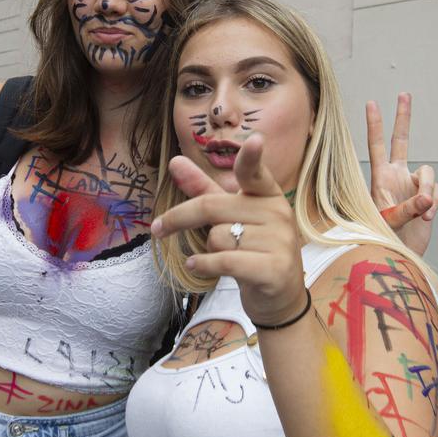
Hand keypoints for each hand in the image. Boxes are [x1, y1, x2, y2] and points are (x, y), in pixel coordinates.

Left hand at [151, 135, 306, 326]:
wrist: (280, 296)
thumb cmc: (252, 251)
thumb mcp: (229, 218)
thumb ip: (204, 189)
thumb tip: (174, 161)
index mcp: (268, 195)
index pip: (255, 173)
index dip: (252, 158)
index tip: (254, 139)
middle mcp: (278, 213)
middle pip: (212, 206)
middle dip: (180, 219)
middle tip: (157, 229)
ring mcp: (280, 241)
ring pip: (217, 237)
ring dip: (209, 250)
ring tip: (226, 258)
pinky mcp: (275, 268)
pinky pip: (225, 261)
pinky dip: (205, 265)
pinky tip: (196, 266)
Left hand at [366, 94, 437, 254]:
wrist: (398, 255)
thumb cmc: (383, 239)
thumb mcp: (391, 223)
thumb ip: (409, 208)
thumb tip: (427, 197)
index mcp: (380, 178)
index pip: (377, 146)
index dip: (375, 125)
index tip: (371, 104)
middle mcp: (396, 176)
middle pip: (401, 141)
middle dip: (403, 118)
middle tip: (404, 94)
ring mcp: (412, 185)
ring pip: (428, 172)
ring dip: (428, 190)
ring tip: (422, 212)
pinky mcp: (427, 197)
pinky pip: (436, 190)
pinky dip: (434, 203)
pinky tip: (426, 217)